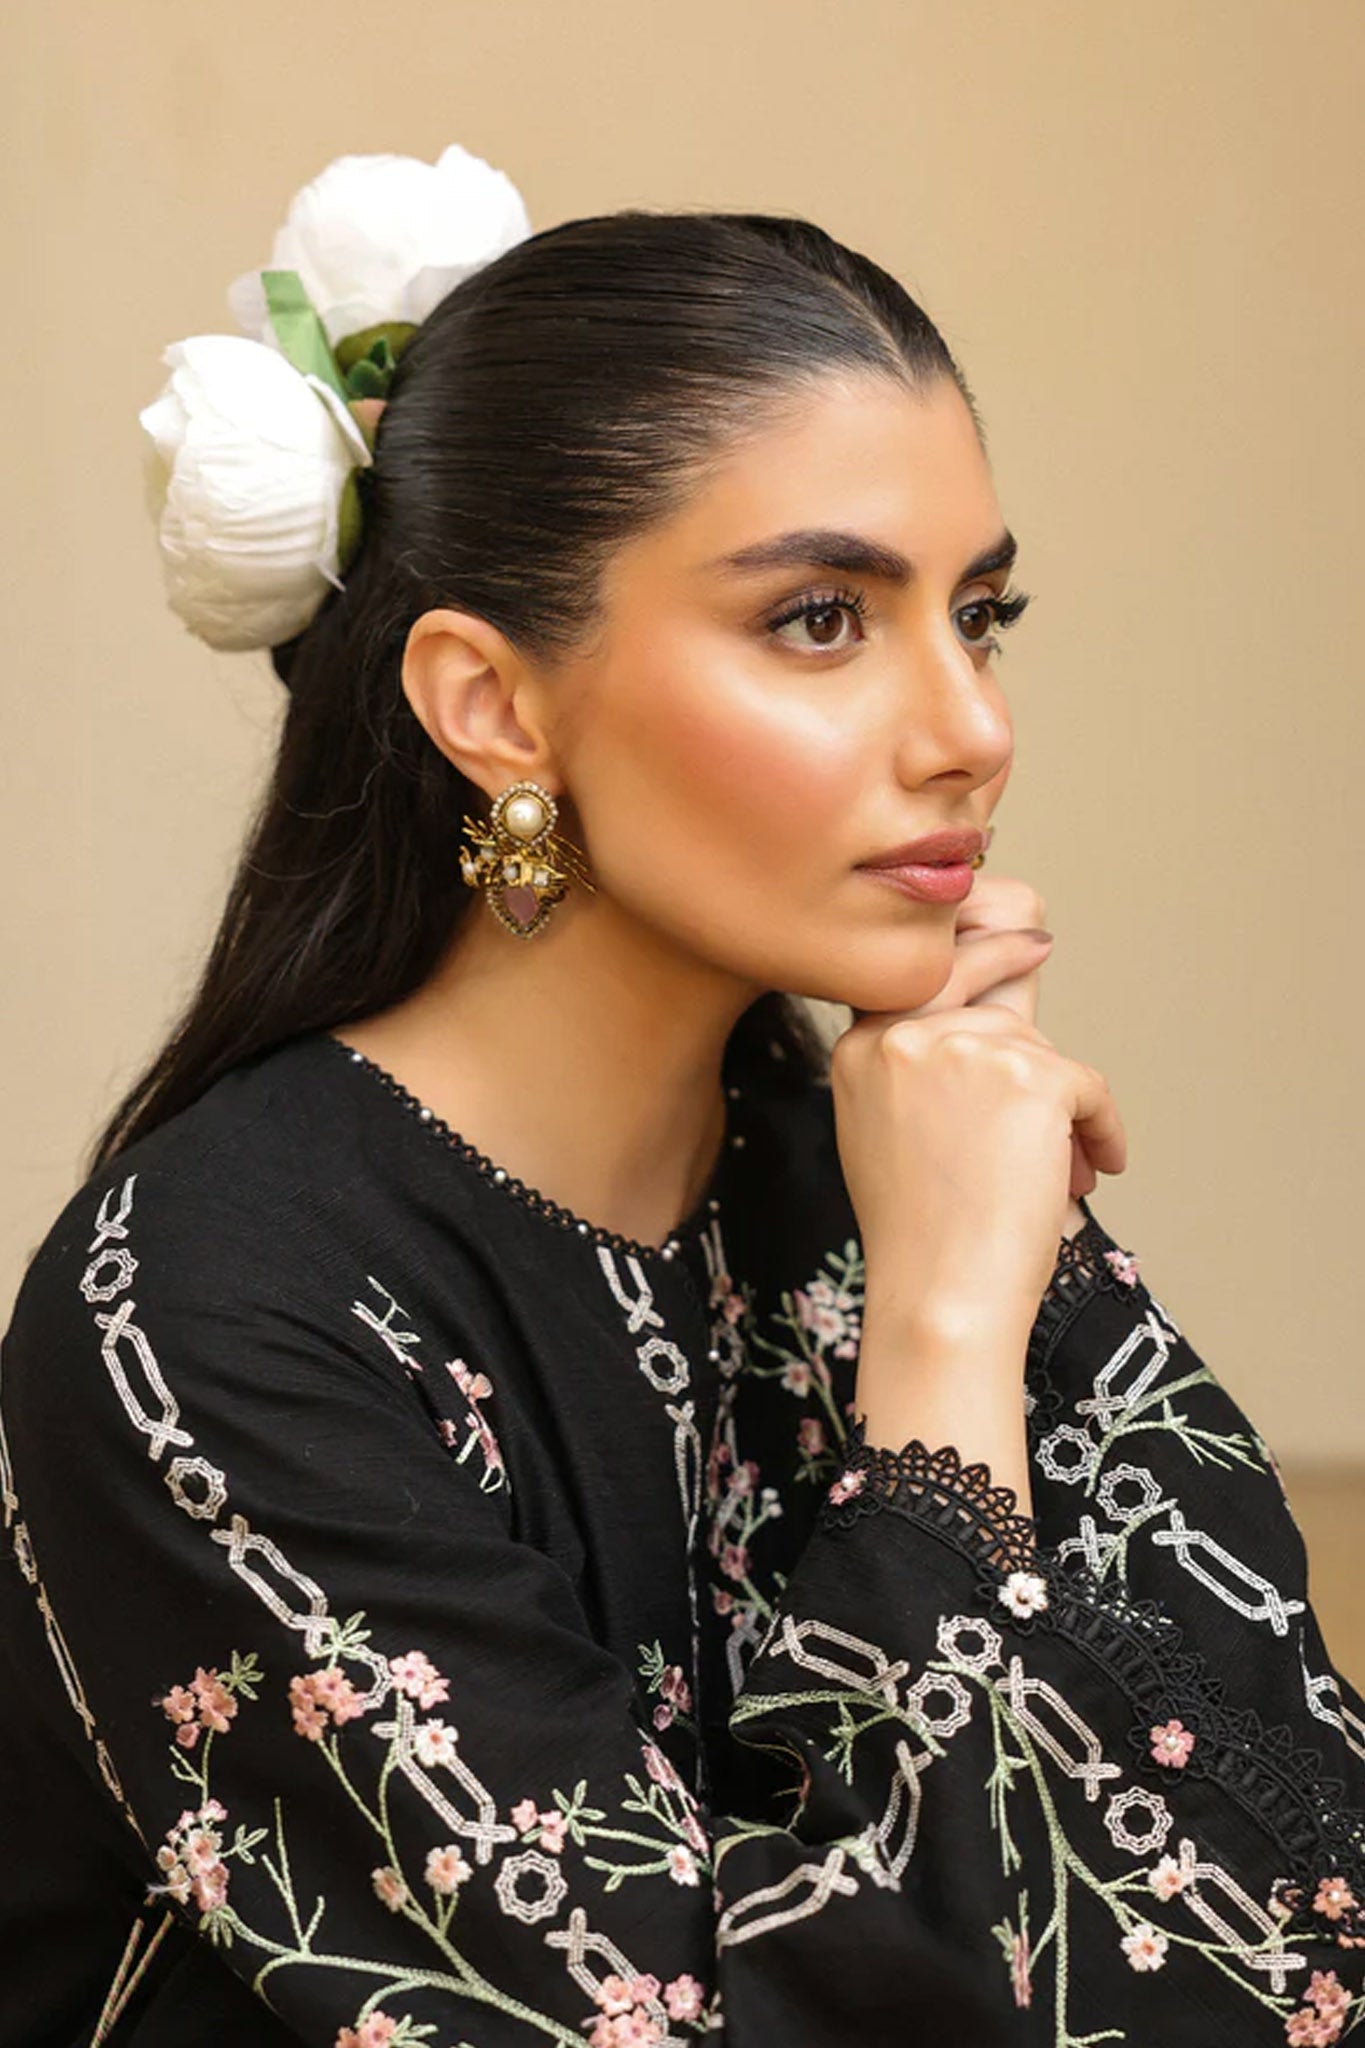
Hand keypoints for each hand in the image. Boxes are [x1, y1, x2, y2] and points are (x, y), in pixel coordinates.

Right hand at [838, 867, 1126, 1338]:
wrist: (940, 1296)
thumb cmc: (919, 1233)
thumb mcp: (884, 1128)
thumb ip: (918, 1065)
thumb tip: (990, 1014)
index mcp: (857, 1049)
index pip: (920, 974)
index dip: (974, 947)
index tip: (1022, 933)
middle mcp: (902, 1037)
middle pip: (984, 997)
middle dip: (1019, 986)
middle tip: (1044, 962)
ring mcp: (964, 1051)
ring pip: (1037, 1048)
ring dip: (1060, 1101)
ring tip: (1056, 1168)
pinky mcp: (1029, 1077)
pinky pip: (1086, 1088)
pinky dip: (1099, 1129)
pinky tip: (1090, 1171)